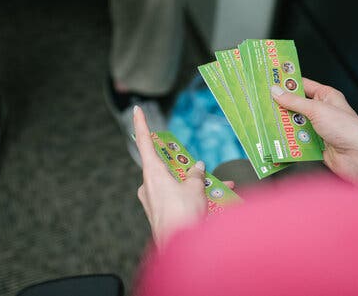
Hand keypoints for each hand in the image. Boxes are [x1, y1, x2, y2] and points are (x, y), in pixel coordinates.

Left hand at [134, 106, 236, 247]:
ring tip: (220, 186)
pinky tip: (214, 200)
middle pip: (167, 166)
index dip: (141, 124)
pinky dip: (194, 197)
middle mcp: (150, 185)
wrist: (179, 247)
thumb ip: (196, 174)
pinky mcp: (161, 213)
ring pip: (176, 184)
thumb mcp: (195, 188)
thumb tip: (197, 167)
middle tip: (201, 166)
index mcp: (153, 173)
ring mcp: (154, 201)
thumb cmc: (182, 216)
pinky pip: (178, 198)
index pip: (144, 142)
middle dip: (187, 166)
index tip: (136, 110)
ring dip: (196, 184)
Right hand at [271, 78, 357, 187]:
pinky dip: (288, 140)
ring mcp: (318, 129)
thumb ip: (295, 102)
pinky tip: (276, 139)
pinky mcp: (314, 145)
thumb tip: (277, 92)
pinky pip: (297, 141)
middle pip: (296, 106)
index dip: (287, 83)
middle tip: (261, 103)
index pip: (303, 85)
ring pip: (294, 124)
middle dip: (281, 106)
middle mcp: (322, 111)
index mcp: (327, 97)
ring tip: (265, 121)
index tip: (270, 81)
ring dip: (283, 124)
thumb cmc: (348, 130)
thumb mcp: (317, 110)